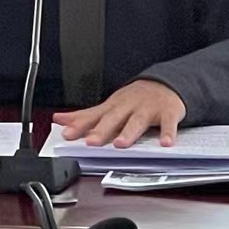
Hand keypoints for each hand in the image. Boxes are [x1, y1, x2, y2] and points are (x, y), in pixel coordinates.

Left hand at [52, 80, 186, 147]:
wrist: (164, 84)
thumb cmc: (133, 99)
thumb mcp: (109, 106)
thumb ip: (85, 116)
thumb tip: (59, 119)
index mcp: (113, 107)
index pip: (93, 117)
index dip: (79, 126)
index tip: (67, 134)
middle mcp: (128, 107)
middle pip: (113, 119)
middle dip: (102, 130)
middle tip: (91, 142)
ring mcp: (148, 109)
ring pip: (137, 121)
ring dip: (129, 132)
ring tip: (121, 144)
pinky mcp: (167, 113)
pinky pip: (168, 124)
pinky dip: (167, 133)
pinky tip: (166, 143)